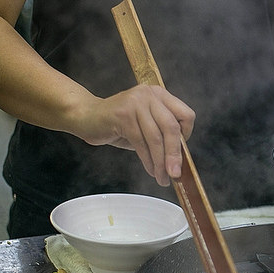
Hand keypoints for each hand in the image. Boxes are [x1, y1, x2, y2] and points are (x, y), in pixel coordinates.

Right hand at [75, 85, 194, 185]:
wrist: (86, 116)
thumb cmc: (118, 123)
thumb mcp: (146, 125)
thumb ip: (163, 135)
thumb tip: (179, 159)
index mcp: (160, 95)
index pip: (186, 115)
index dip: (187, 136)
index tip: (181, 153)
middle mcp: (150, 95)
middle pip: (171, 127)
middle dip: (175, 154)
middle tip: (175, 173)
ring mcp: (136, 102)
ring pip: (156, 138)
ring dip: (160, 162)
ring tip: (162, 177)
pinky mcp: (122, 115)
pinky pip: (140, 142)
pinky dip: (147, 160)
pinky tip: (150, 170)